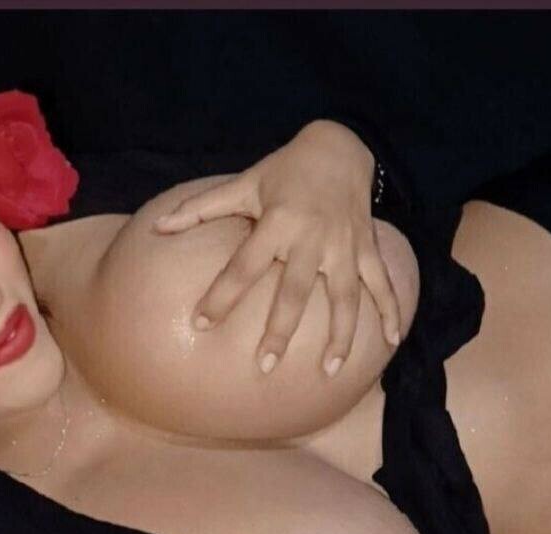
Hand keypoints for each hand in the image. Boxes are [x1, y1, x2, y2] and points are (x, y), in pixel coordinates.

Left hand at [151, 120, 401, 377]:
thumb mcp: (243, 184)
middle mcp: (312, 238)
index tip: (200, 323)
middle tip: (264, 366)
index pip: (244, 266)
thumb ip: (201, 209)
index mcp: (277, 222)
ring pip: (345, 297)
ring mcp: (344, 246)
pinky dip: (392, 312)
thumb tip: (158, 227)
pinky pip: (382, 284)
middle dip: (280, 330)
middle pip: (295, 292)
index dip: (221, 296)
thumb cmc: (285, 171)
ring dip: (340, 334)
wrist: (341, 146)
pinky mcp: (367, 248)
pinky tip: (392, 344)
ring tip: (330, 369)